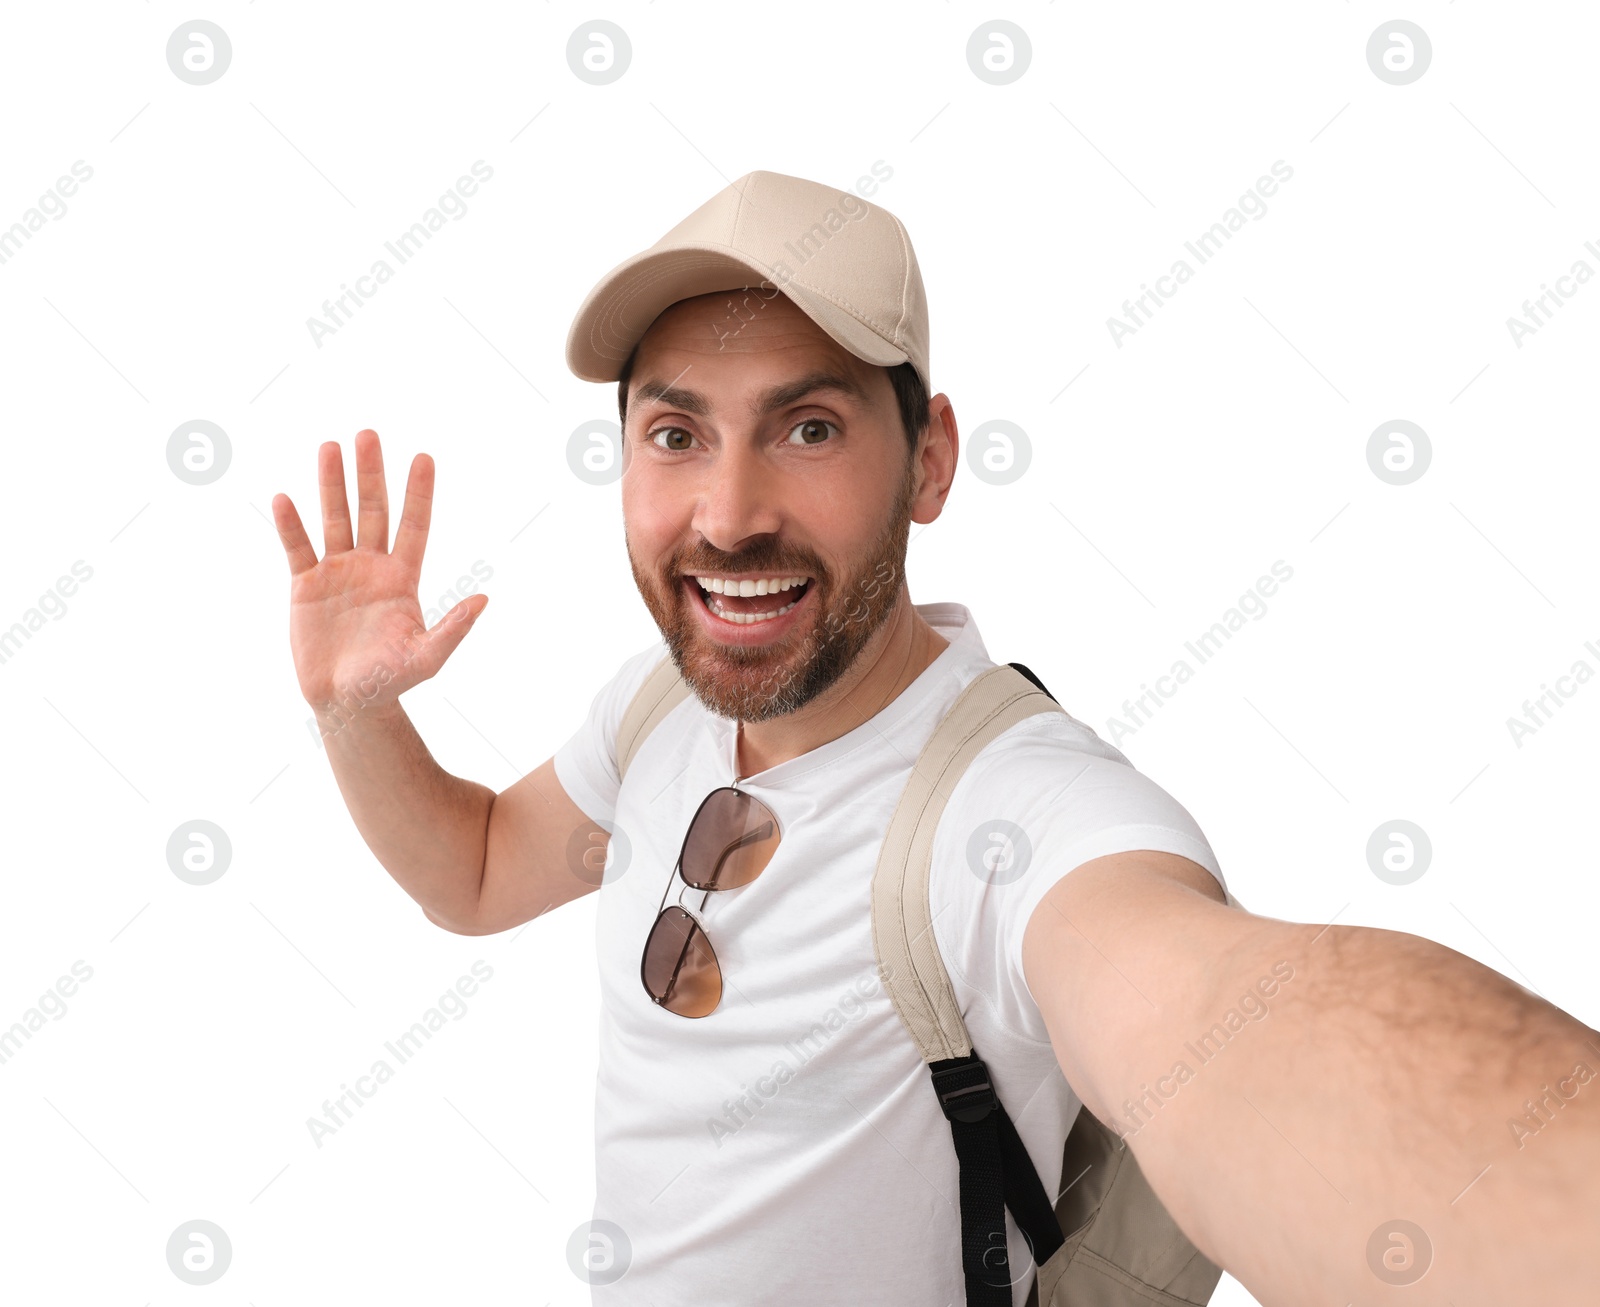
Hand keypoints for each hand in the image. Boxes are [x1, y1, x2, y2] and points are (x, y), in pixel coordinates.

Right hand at [271, 429, 485, 722]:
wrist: (349, 702)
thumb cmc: (392, 680)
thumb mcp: (428, 657)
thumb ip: (453, 628)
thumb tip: (484, 599)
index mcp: (403, 577)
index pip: (414, 525)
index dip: (418, 492)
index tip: (423, 457)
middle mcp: (371, 566)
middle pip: (372, 510)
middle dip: (370, 474)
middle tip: (367, 434)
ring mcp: (338, 572)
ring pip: (335, 519)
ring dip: (331, 484)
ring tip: (329, 447)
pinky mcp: (306, 586)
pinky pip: (298, 549)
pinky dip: (291, 525)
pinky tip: (285, 498)